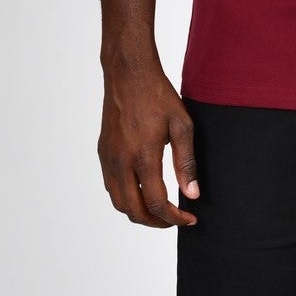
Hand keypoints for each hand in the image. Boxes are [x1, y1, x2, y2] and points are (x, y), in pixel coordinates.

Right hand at [98, 58, 200, 226]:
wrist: (128, 73)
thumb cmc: (157, 95)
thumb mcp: (182, 126)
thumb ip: (186, 163)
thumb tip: (192, 194)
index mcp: (143, 155)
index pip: (156, 203)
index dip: (174, 218)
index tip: (189, 219)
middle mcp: (121, 160)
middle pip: (133, 210)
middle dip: (155, 222)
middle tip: (174, 220)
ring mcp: (108, 157)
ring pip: (118, 201)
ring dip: (138, 212)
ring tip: (159, 210)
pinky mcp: (103, 151)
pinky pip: (111, 185)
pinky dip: (126, 197)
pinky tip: (143, 190)